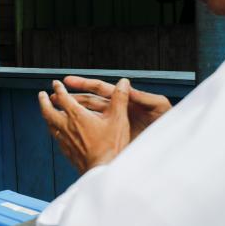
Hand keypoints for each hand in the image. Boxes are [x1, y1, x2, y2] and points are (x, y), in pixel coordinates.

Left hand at [38, 79, 132, 173]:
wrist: (104, 169)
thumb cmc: (112, 145)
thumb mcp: (119, 118)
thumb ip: (120, 98)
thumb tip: (123, 82)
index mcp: (77, 116)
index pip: (63, 98)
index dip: (58, 88)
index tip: (56, 83)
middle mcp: (67, 127)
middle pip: (48, 111)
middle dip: (44, 101)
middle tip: (42, 95)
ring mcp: (65, 140)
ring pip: (50, 125)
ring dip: (47, 115)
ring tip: (47, 112)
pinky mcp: (67, 152)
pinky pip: (56, 138)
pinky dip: (54, 131)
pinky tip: (57, 133)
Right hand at [54, 75, 171, 139]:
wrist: (172, 144)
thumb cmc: (169, 123)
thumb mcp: (159, 107)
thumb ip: (143, 96)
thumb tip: (126, 86)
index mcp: (126, 100)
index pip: (101, 88)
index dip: (84, 83)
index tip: (67, 81)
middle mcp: (118, 111)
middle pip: (89, 102)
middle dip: (71, 98)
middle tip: (52, 95)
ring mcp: (115, 125)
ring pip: (88, 118)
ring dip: (72, 114)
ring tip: (54, 112)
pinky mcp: (115, 139)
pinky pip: (94, 134)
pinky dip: (81, 132)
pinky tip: (68, 133)